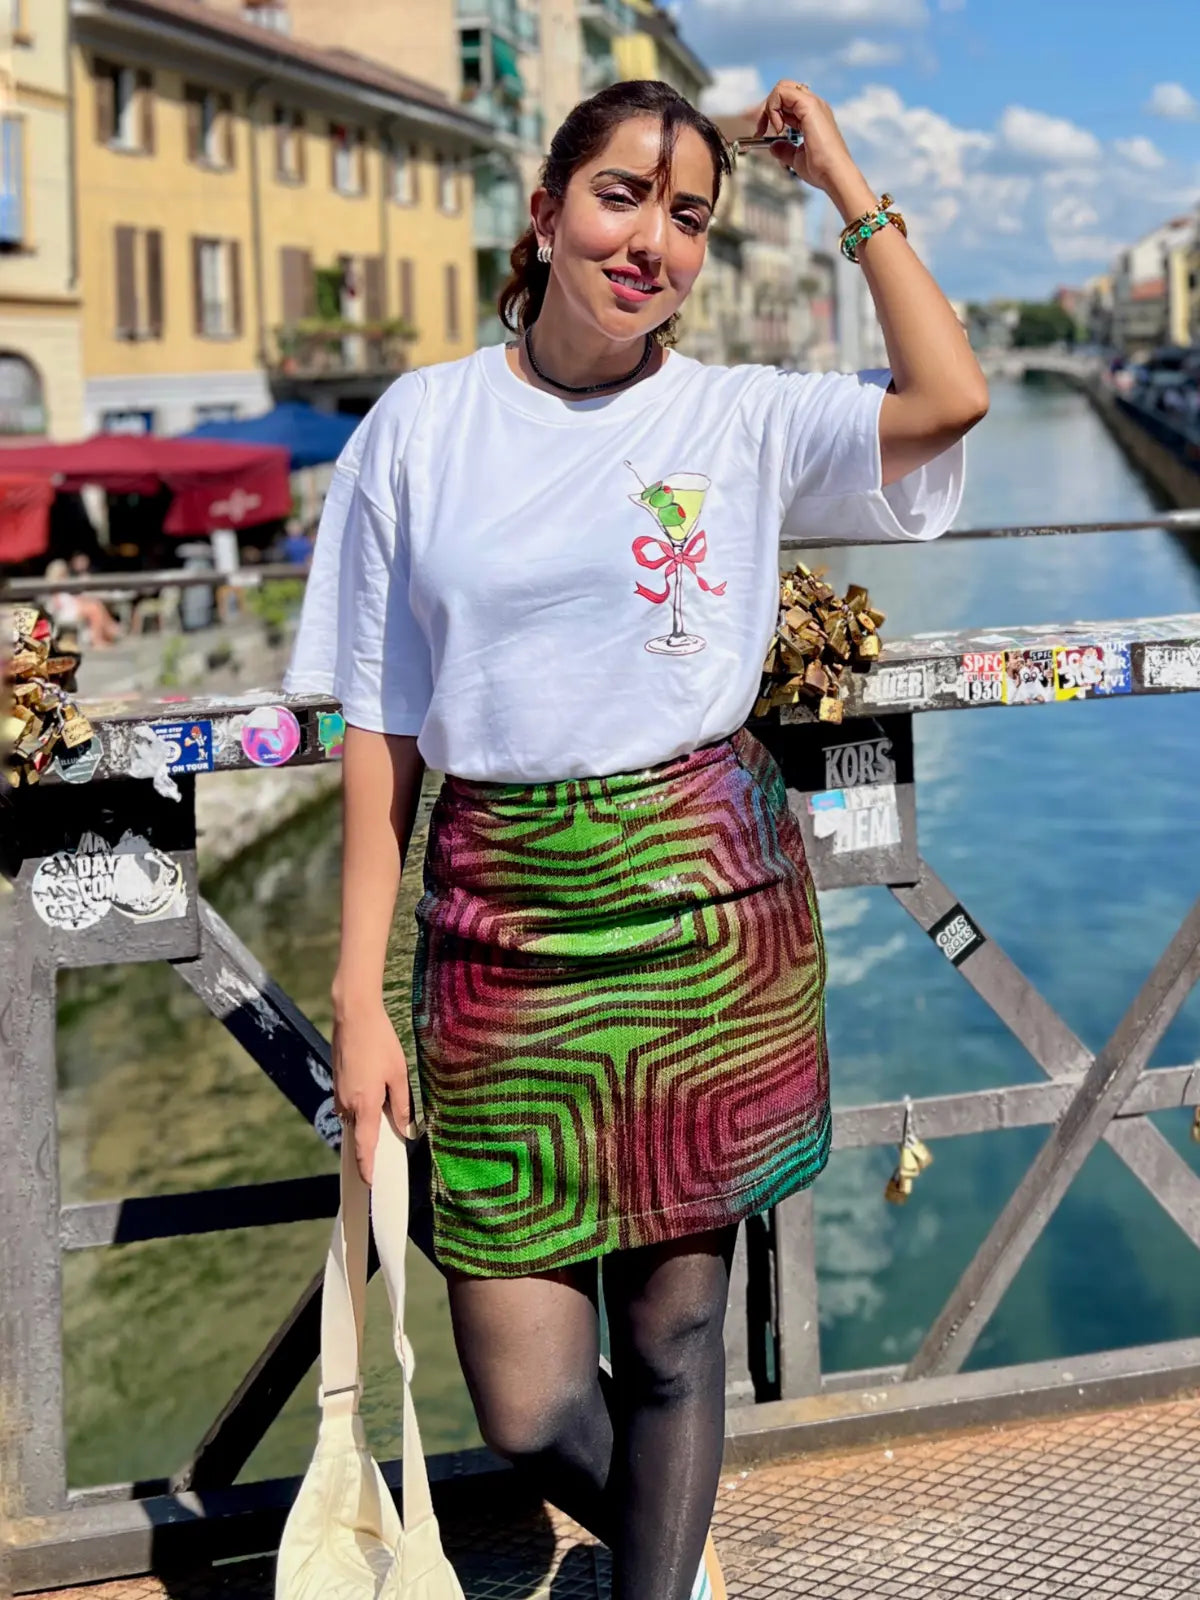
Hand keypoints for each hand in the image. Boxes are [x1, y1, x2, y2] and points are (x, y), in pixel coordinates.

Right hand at [332, 995, 412, 1184]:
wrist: (353, 1016)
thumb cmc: (379, 1043)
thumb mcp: (398, 1074)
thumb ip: (401, 1104)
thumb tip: (404, 1128)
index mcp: (364, 1105)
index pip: (365, 1146)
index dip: (367, 1167)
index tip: (369, 1184)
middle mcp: (347, 1104)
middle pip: (358, 1135)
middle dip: (369, 1147)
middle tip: (383, 1156)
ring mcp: (339, 1094)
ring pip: (354, 1120)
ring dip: (366, 1125)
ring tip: (384, 1123)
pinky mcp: (338, 1084)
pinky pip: (349, 1106)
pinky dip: (361, 1111)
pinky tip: (375, 1099)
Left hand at [754, 80, 873, 215]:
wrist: (834, 175)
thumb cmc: (821, 170)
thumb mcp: (797, 158)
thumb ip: (785, 150)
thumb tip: (773, 146)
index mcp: (813, 116)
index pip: (787, 101)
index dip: (772, 113)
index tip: (763, 132)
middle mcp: (814, 106)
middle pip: (784, 89)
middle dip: (767, 107)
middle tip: (762, 129)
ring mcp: (813, 103)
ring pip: (782, 87)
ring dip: (769, 107)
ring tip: (770, 129)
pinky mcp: (809, 106)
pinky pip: (782, 92)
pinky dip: (773, 107)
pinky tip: (777, 127)